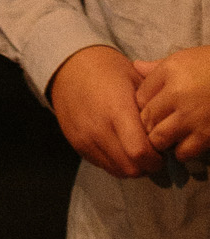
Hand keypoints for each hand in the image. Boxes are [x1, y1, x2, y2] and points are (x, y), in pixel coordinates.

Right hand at [47, 43, 158, 178]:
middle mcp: (99, 129)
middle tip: (151, 152)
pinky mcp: (77, 144)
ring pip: (118, 171)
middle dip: (146, 166)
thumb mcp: (135, 79)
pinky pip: (103, 165)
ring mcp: (85, 139)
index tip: (161, 148)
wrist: (69, 67)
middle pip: (131, 168)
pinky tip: (118, 146)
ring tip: (135, 149)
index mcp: (117, 110)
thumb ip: (153, 107)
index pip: (140, 152)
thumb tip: (169, 131)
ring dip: (131, 166)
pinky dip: (115, 162)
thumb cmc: (108, 70)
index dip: (156, 157)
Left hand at [131, 45, 209, 163]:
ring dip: (161, 140)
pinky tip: (186, 144)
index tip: (151, 107)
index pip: (140, 96)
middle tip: (157, 125)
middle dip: (149, 124)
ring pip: (159, 138)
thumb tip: (136, 67)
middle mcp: (176, 94)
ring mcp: (191, 117)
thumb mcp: (185, 58)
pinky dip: (181, 152)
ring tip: (169, 137)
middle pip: (146, 118)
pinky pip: (183, 152)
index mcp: (169, 72)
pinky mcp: (207, 135)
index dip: (143, 104)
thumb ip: (159, 66)